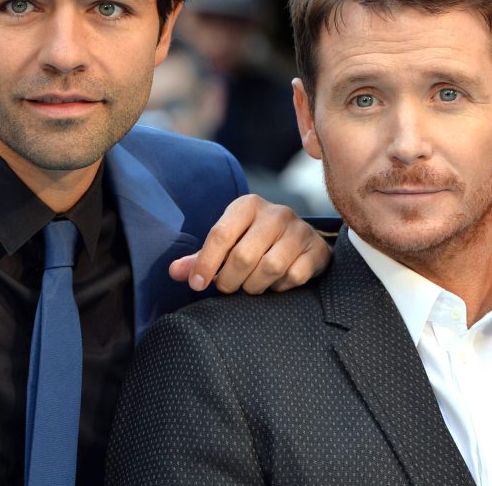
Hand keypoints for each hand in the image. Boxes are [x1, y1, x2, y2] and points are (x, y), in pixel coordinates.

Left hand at [169, 194, 328, 293]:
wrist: (299, 239)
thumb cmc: (253, 241)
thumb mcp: (227, 243)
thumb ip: (201, 257)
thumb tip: (175, 272)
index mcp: (247, 205)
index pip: (220, 234)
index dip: (205, 263)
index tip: (196, 284)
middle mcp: (276, 213)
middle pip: (243, 256)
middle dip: (229, 280)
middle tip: (226, 287)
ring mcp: (299, 230)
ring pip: (269, 268)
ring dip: (254, 285)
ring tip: (249, 285)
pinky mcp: (317, 249)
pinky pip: (294, 276)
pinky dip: (279, 287)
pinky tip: (275, 282)